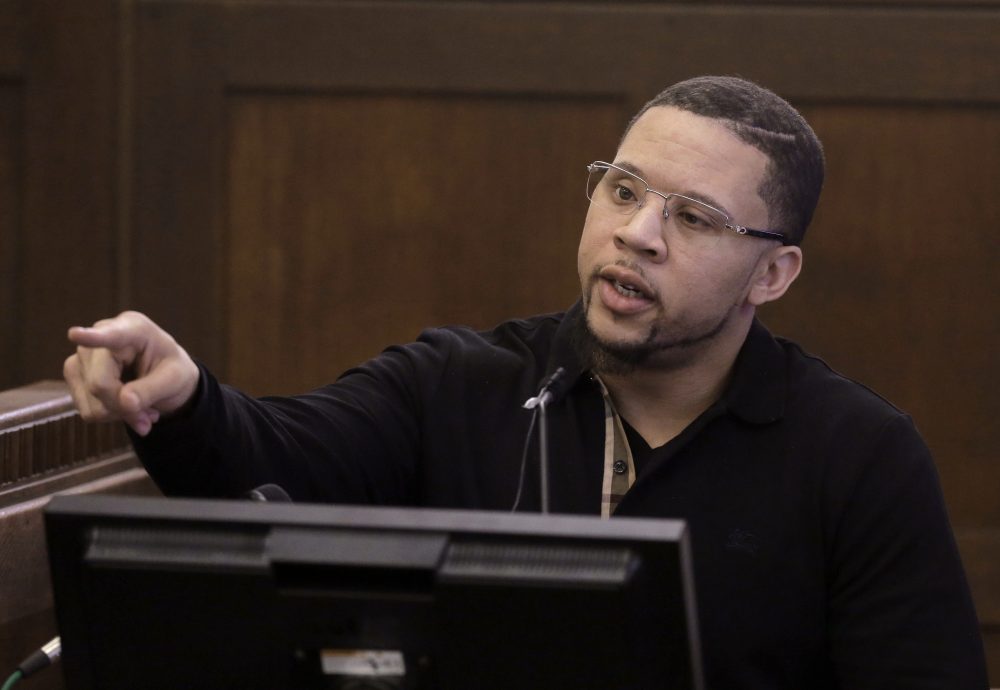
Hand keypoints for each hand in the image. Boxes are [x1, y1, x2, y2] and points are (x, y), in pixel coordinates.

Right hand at [63, 311, 199, 435]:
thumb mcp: (175, 379)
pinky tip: (125, 407)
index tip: (75, 334)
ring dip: (119, 414)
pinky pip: (87, 410)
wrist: (163, 377)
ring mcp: (83, 354)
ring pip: (92, 401)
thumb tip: (124, 402)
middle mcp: (101, 334)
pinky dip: (109, 416)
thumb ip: (151, 390)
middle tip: (151, 415)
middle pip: (99, 384)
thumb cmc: (171, 371)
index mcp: (134, 329)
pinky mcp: (74, 373)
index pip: (111, 335)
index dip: (92, 337)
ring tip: (142, 408)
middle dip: (124, 406)